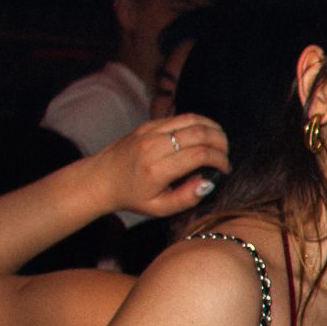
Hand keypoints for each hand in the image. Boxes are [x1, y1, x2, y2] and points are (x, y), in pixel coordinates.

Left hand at [86, 115, 228, 219]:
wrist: (101, 179)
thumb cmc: (132, 196)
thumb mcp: (159, 208)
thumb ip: (187, 198)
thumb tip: (208, 182)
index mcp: (156, 170)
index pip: (199, 155)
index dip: (219, 160)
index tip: (224, 169)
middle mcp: (153, 147)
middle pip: (199, 134)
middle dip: (221, 143)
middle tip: (225, 156)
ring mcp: (150, 132)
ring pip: (192, 120)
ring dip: (213, 129)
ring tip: (220, 143)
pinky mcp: (149, 124)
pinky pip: (181, 117)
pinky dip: (199, 123)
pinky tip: (205, 135)